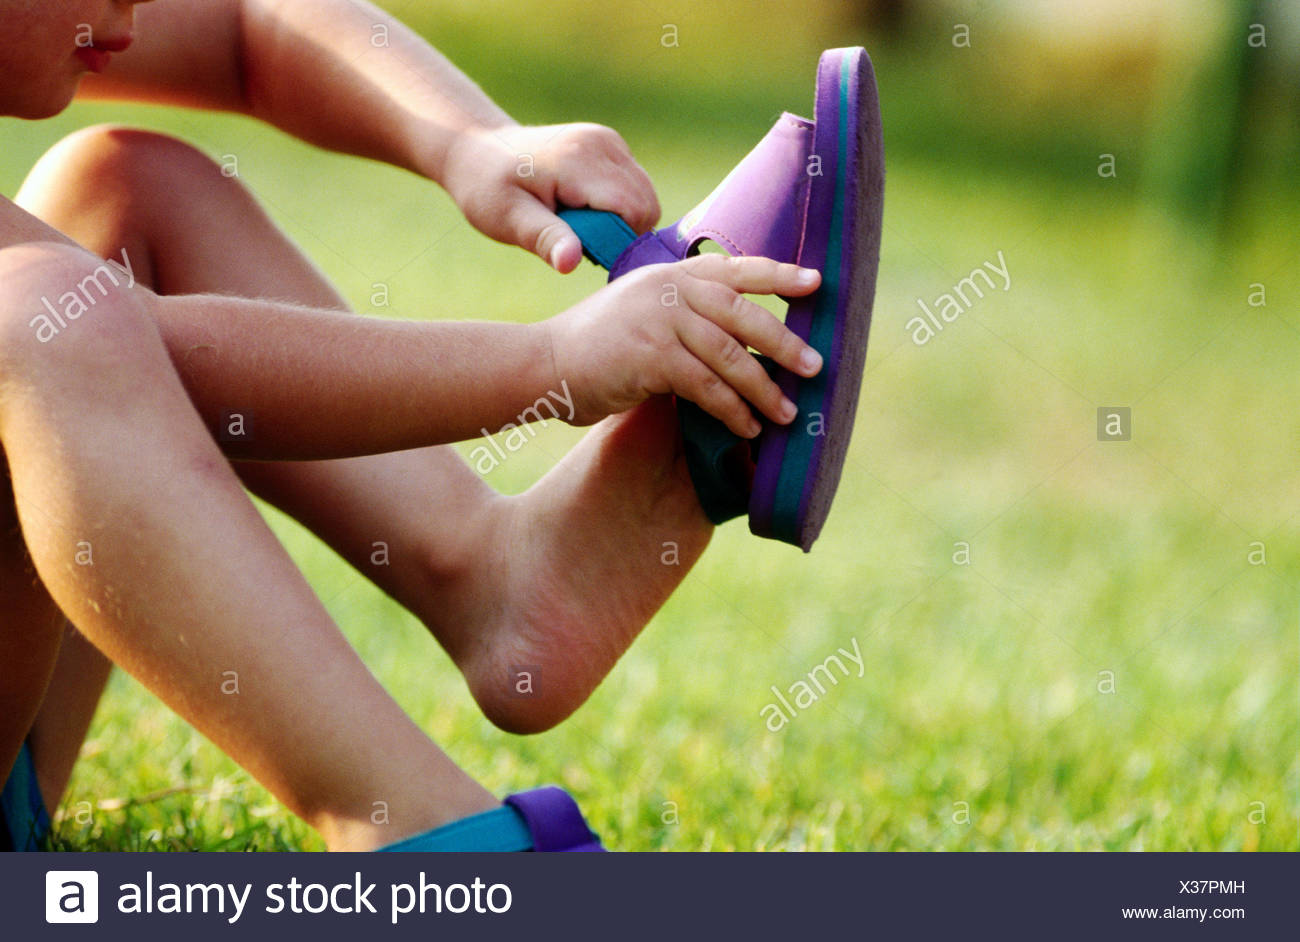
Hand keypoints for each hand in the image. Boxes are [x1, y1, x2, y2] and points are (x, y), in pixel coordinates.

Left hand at [440, 123, 658, 272]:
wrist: (478, 150)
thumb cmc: (488, 189)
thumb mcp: (508, 220)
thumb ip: (545, 239)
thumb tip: (570, 263)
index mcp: (579, 160)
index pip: (634, 210)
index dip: (619, 241)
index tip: (582, 249)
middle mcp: (603, 144)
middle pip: (646, 205)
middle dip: (620, 232)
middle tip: (576, 237)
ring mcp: (610, 141)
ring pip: (646, 197)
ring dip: (620, 221)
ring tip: (576, 222)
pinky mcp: (612, 145)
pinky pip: (635, 187)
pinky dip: (618, 207)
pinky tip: (582, 208)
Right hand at [547, 255, 823, 436]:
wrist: (544, 365)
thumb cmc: (596, 348)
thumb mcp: (642, 314)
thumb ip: (684, 316)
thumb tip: (738, 345)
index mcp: (670, 274)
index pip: (734, 268)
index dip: (779, 274)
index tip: (817, 282)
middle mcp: (667, 289)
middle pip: (742, 313)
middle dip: (783, 341)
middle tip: (814, 366)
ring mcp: (659, 320)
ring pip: (729, 354)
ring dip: (763, 387)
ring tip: (786, 412)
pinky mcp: (651, 357)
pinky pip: (706, 387)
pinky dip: (732, 410)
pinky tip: (747, 428)